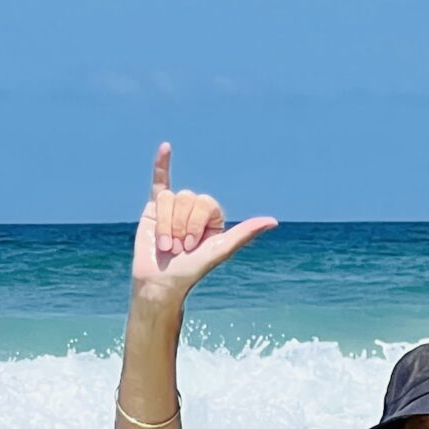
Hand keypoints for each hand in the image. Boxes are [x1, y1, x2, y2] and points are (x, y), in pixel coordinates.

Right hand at [132, 142, 276, 298]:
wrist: (161, 281)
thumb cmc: (192, 269)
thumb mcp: (221, 250)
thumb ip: (245, 233)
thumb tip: (274, 221)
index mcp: (213, 216)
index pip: (205, 202)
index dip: (196, 223)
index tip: (193, 246)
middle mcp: (194, 209)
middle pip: (187, 198)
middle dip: (181, 225)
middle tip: (179, 248)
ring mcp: (174, 207)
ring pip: (169, 199)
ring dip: (166, 224)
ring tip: (167, 245)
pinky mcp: (155, 207)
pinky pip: (159, 181)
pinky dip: (161, 164)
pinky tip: (166, 147)